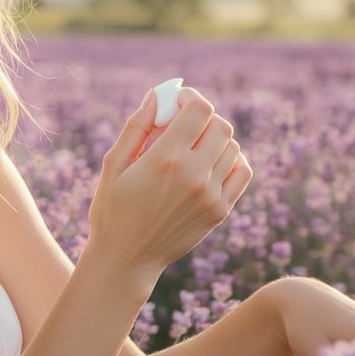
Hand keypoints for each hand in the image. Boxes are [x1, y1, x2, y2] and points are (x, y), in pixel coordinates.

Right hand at [84, 86, 253, 280]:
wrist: (126, 259)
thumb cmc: (113, 208)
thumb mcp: (114, 164)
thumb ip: (136, 126)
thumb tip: (158, 96)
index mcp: (165, 159)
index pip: (199, 109)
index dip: (189, 97)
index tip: (177, 101)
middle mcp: (194, 174)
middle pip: (220, 125)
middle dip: (202, 116)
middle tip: (183, 124)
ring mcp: (211, 195)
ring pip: (233, 146)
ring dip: (215, 138)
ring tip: (193, 146)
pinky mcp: (220, 211)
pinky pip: (242, 171)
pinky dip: (233, 159)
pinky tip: (211, 162)